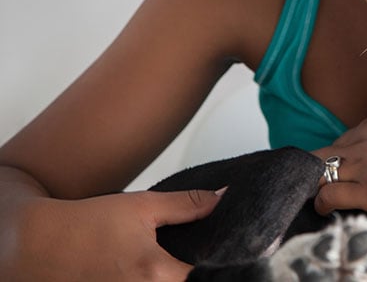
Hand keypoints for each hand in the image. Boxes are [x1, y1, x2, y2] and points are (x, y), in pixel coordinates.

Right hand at [3, 189, 221, 280]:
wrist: (37, 245)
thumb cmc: (88, 224)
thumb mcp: (142, 206)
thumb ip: (187, 205)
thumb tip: (223, 198)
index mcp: (154, 273)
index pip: (205, 277)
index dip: (218, 264)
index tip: (224, 253)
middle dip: (196, 272)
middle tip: (196, 257)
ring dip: (174, 278)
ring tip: (176, 263)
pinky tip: (155, 273)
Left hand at [313, 97, 366, 214]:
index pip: (347, 140)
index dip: (340, 153)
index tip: (342, 163)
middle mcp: (361, 143)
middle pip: (324, 153)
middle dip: (315, 165)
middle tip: (315, 180)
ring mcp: (360, 166)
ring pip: (321, 172)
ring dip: (315, 184)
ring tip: (313, 196)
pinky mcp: (366, 190)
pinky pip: (332, 195)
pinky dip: (323, 203)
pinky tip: (322, 209)